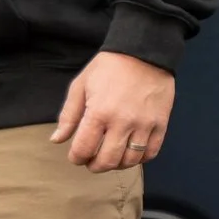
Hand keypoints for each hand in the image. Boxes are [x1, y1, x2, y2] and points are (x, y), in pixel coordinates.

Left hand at [51, 50, 174, 172]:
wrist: (143, 52)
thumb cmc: (108, 67)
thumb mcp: (81, 85)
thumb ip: (69, 115)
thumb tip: (57, 140)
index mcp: (99, 112)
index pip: (84, 148)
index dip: (77, 158)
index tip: (76, 157)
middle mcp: (123, 122)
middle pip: (108, 160)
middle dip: (95, 166)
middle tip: (91, 162)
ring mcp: (144, 125)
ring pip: (131, 160)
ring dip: (117, 165)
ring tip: (110, 158)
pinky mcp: (161, 124)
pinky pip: (151, 152)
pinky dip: (140, 159)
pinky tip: (130, 153)